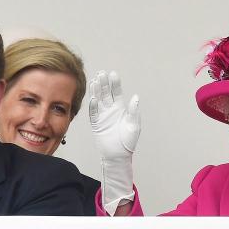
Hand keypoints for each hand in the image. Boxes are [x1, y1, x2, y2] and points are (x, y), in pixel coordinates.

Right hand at [89, 70, 140, 214]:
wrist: (118, 154)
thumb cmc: (128, 141)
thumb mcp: (134, 125)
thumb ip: (134, 111)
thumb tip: (136, 97)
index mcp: (120, 109)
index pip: (116, 93)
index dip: (114, 83)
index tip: (112, 74)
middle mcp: (110, 110)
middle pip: (105, 93)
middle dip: (103, 83)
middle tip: (101, 73)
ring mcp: (102, 116)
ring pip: (98, 100)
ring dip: (96, 91)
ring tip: (94, 80)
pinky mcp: (96, 124)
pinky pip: (93, 113)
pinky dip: (93, 106)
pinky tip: (93, 98)